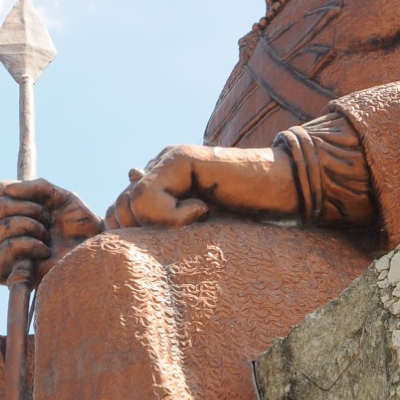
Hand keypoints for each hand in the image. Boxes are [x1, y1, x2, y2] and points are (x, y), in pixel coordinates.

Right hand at [0, 178, 101, 283]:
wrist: (91, 250)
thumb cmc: (76, 224)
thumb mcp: (59, 197)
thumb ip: (36, 187)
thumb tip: (8, 190)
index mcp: (7, 212)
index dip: (21, 191)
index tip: (42, 201)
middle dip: (30, 209)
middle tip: (48, 221)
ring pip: (1, 227)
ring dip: (30, 227)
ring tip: (47, 238)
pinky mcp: (2, 273)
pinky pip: (4, 251)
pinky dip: (27, 245)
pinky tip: (44, 251)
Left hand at [106, 144, 297, 229]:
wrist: (281, 192)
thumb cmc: (246, 215)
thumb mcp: (194, 229)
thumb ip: (159, 220)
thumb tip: (128, 185)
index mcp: (159, 184)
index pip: (118, 213)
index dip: (135, 237)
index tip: (175, 240)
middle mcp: (159, 168)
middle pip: (119, 210)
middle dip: (145, 232)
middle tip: (187, 229)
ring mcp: (168, 160)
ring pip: (131, 204)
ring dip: (162, 224)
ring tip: (199, 216)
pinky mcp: (179, 159)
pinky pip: (148, 198)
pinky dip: (172, 216)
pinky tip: (203, 210)